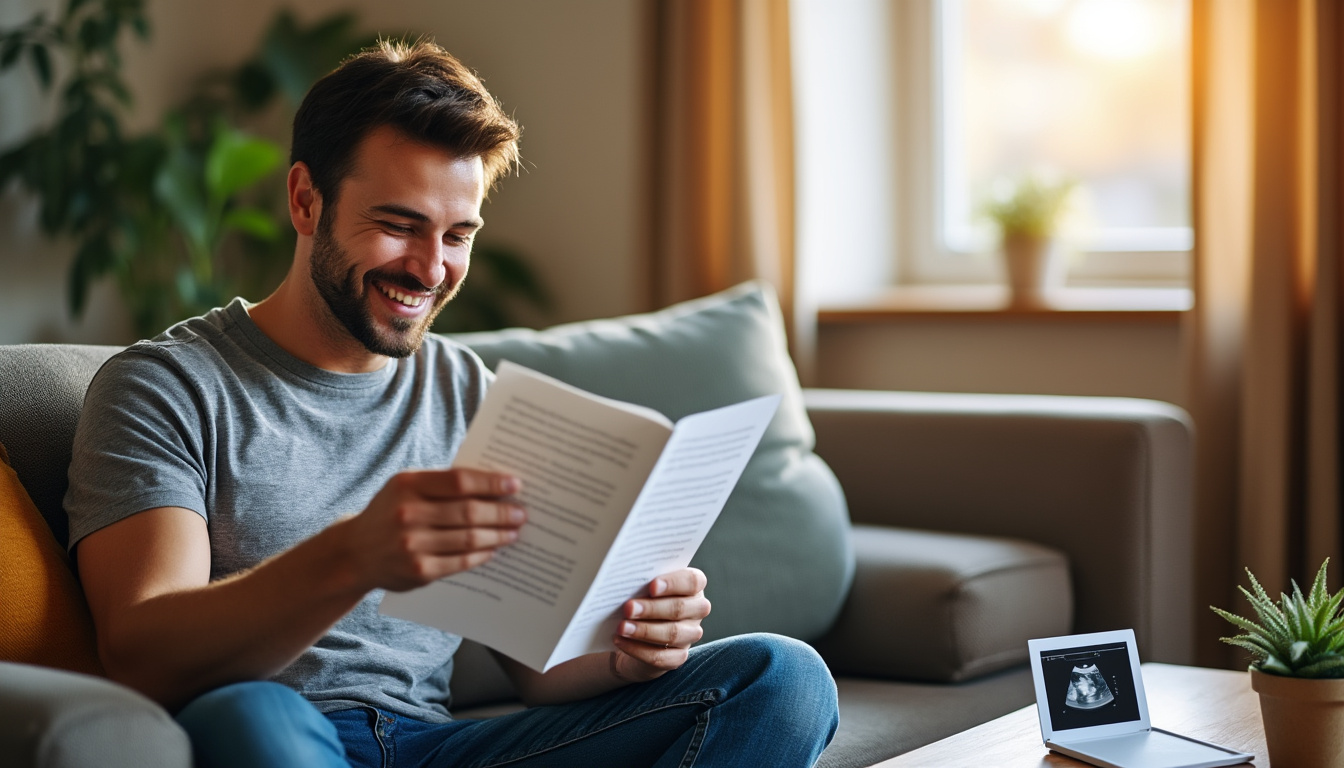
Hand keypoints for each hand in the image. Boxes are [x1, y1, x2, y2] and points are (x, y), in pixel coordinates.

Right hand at [342, 468, 524, 591]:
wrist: (354, 553)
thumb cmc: (390, 512)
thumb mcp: (406, 488)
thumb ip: (442, 484)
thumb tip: (493, 486)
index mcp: (408, 485)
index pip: (460, 481)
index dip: (491, 483)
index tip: (516, 485)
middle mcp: (408, 514)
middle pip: (468, 512)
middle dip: (501, 513)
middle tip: (521, 513)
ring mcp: (412, 545)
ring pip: (469, 539)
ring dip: (497, 535)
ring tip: (513, 532)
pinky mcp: (418, 571)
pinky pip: (461, 562)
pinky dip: (481, 555)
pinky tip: (493, 549)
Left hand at [610, 568, 710, 682]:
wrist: (637, 633)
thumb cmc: (642, 599)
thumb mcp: (643, 587)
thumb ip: (641, 581)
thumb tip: (625, 581)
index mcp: (693, 586)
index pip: (693, 581)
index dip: (674, 583)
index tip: (652, 586)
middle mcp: (697, 610)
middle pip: (680, 608)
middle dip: (652, 609)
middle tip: (628, 608)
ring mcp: (690, 635)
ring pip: (672, 633)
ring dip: (644, 631)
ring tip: (622, 627)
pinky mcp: (678, 657)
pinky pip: (661, 656)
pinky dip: (638, 650)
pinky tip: (621, 641)